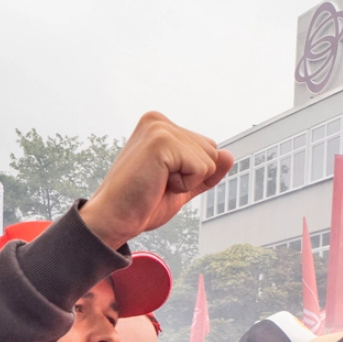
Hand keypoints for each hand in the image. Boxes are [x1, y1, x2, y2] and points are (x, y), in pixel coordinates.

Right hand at [80, 113, 232, 249]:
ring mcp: (159, 128)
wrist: (113, 220)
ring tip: (156, 183)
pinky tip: (156, 183)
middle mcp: (158, 121)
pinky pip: (201, 167)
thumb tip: (229, 156)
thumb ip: (205, 172)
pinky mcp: (161, 141)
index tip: (161, 181)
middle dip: (192, 176)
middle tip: (158, 183)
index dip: (193, 174)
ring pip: (209, 159)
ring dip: (187, 181)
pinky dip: (184, 184)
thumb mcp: (182, 186)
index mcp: (159, 126)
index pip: (206, 147)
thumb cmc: (140, 204)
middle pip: (212, 150)